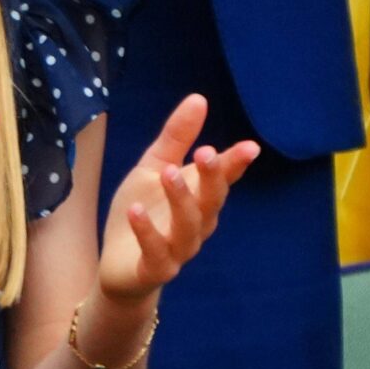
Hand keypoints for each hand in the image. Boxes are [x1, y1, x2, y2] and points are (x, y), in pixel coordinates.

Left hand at [97, 93, 259, 301]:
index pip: (223, 179)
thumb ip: (175, 138)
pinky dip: (147, 232)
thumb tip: (199, 98)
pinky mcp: (156, 269)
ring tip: (167, 173)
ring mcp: (179, 249)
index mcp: (200, 198)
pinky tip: (135, 212)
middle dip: (212, 178)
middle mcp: (198, 224)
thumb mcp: (153, 167)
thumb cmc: (143, 212)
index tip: (250, 147)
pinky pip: (156, 253)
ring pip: (188, 226)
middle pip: (212, 201)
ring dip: (180, 200)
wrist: (119, 266)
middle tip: (206, 152)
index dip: (235, 164)